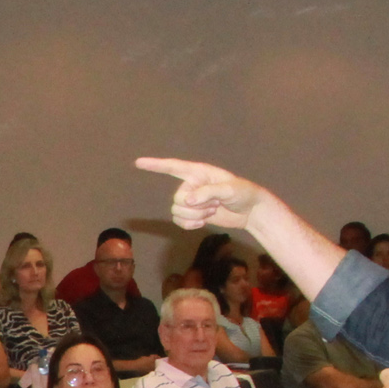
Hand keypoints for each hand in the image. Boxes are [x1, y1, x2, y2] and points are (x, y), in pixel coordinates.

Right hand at [136, 157, 265, 229]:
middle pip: (177, 199)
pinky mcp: (193, 215)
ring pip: (177, 212)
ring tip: (212, 211)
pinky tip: (204, 221)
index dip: (155, 165)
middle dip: (194, 207)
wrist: (251, 211)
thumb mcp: (229, 190)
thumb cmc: (243, 194)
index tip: (138, 163)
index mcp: (199, 172)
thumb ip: (207, 192)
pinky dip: (191, 225)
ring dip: (195, 216)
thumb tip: (187, 200)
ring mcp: (191, 201)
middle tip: (214, 204)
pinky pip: (180, 222)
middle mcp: (191, 185)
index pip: (173, 167)